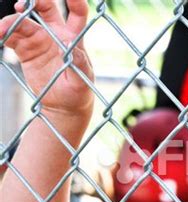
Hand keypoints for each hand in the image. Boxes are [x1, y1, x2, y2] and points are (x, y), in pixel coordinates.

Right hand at [0, 0, 93, 115]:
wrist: (62, 107)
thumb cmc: (78, 93)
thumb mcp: (82, 81)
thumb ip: (79, 63)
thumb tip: (70, 44)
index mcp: (74, 38)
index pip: (77, 13)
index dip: (75, 1)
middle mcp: (56, 34)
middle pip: (45, 9)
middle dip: (35, 1)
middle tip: (23, 4)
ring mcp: (39, 40)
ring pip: (24, 22)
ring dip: (11, 21)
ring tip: (1, 28)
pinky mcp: (25, 50)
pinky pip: (11, 36)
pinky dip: (2, 32)